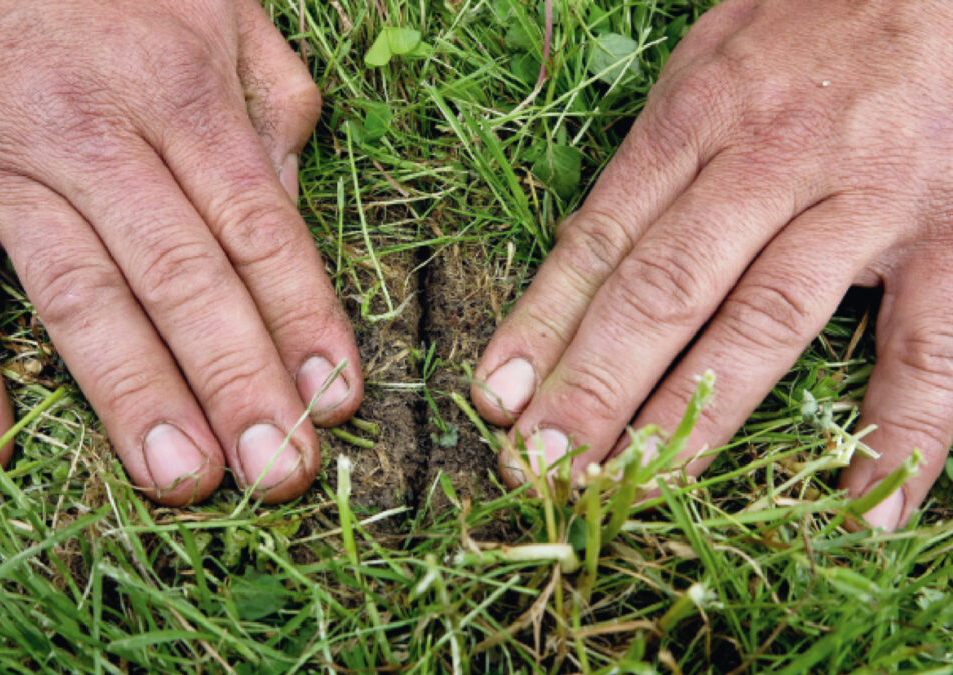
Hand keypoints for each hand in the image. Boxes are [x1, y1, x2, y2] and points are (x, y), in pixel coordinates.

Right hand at [0, 0, 362, 504]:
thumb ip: (269, 105)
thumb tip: (293, 202)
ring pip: (77, 294)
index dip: (303, 317)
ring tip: (181, 479)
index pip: (260, 227)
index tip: (337, 396)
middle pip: (180, 276)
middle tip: (279, 470)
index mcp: (181, 92)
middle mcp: (96, 135)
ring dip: (131, 396)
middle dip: (235, 380)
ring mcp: (3, 164)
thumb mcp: (215, 10)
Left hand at [473, 0, 952, 528]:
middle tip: (542, 467)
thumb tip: (584, 261)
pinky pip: (929, 348)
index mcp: (697, 115)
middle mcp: (769, 159)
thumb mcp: (711, 62)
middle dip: (594, 386)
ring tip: (638, 490)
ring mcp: (864, 199)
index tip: (495, 398)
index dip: (543, 324)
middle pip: (664, 289)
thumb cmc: (817, 19)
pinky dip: (898, 434)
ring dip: (695, 418)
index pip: (601, 239)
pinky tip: (860, 509)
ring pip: (764, 322)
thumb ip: (654, 161)